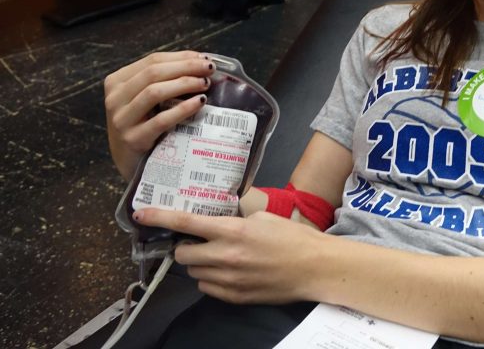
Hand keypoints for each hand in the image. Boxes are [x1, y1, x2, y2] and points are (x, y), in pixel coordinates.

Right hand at [104, 51, 212, 179]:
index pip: (151, 61)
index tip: (204, 58)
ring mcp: (121, 120)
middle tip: (209, 69)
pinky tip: (199, 103)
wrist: (131, 162)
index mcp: (117, 82)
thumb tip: (200, 63)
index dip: (180, 57)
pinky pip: (161, 120)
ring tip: (205, 84)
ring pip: (154, 92)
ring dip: (184, 84)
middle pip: (153, 73)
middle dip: (185, 67)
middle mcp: (115, 98)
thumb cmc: (145, 125)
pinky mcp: (133, 139)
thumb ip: (164, 81)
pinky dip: (183, 108)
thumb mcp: (146, 100)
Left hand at [133, 207, 324, 303]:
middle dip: (188, 247)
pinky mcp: (235, 296)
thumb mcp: (262, 218)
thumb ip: (235, 220)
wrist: (314, 267)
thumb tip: (216, 221)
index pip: (186, 223)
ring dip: (201, 264)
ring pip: (195, 273)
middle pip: (184, 254)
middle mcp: (226, 256)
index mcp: (233, 231)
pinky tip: (230, 272)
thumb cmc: (293, 238)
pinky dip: (212, 279)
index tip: (141, 214)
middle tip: (201, 242)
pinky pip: (208, 288)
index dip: (160, 218)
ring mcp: (229, 280)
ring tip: (222, 257)